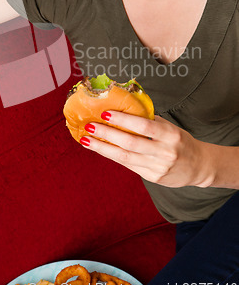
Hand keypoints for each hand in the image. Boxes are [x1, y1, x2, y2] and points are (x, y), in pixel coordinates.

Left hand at [82, 112, 212, 187]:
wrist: (198, 166)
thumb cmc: (180, 141)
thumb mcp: (170, 127)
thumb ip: (149, 120)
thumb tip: (122, 107)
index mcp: (171, 135)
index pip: (144, 126)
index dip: (123, 120)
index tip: (105, 113)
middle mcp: (165, 152)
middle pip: (130, 143)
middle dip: (107, 134)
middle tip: (90, 125)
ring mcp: (158, 167)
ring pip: (125, 157)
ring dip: (102, 147)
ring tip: (86, 139)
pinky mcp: (153, 177)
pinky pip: (128, 165)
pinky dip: (112, 155)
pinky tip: (99, 148)